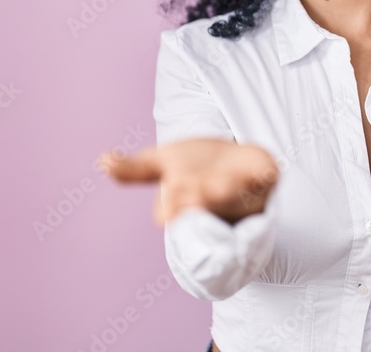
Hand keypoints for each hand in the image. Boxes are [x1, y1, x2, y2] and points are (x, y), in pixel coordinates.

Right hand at [97, 138, 279, 226]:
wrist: (237, 158)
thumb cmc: (197, 166)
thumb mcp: (164, 162)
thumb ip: (136, 168)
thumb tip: (101, 161)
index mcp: (189, 205)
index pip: (177, 213)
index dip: (172, 210)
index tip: (165, 211)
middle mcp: (217, 205)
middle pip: (208, 206)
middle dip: (200, 199)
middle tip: (189, 190)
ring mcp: (245, 193)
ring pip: (239, 198)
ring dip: (230, 193)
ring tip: (219, 184)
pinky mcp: (266, 176)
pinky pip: (268, 177)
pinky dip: (267, 175)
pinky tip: (267, 171)